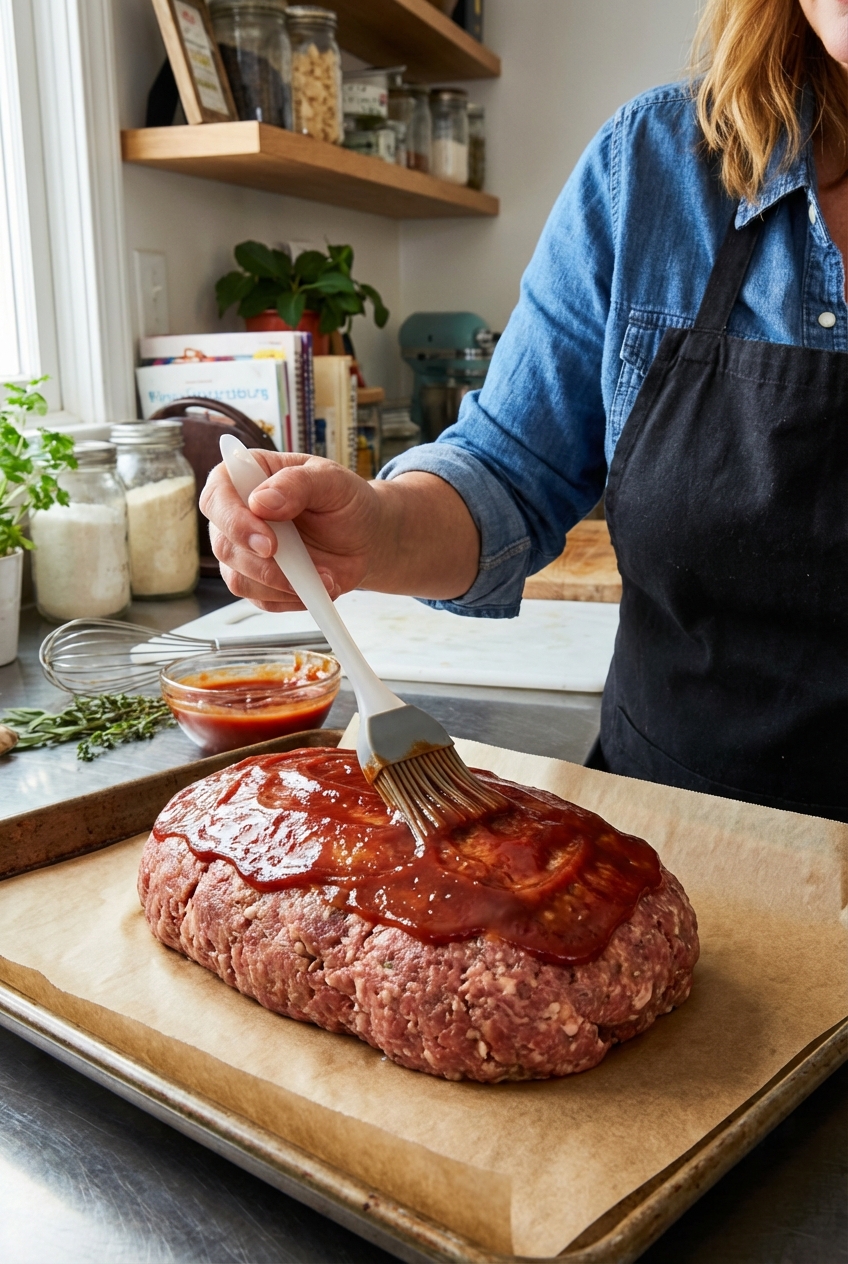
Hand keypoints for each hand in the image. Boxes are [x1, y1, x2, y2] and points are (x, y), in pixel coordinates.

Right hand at [200, 452, 384, 610]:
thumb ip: (297, 484)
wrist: (364, 536)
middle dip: (260, 564)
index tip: (268, 542)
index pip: (217, 497)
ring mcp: (243, 551)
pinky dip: (291, 598)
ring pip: (238, 579)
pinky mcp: (257, 581)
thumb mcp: (331, 480)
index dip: (234, 522)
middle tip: (299, 569)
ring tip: (324, 576)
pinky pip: (261, 599)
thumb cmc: (344, 500)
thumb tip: (261, 502)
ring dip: (282, 585)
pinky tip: (317, 586)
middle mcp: (236, 515)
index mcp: (245, 477)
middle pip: (223, 545)